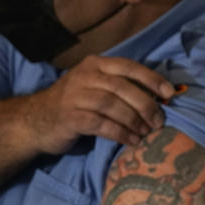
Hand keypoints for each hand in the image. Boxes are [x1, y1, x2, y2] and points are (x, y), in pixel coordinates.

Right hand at [26, 55, 174, 153]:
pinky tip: (131, 140)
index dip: (152, 80)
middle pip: (123, 88)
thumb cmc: (75, 104)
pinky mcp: (69, 117)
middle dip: (146, 105)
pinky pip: (101, 124)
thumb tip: (160, 98)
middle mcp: (85, 76)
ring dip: (134, 121)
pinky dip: (120, 133)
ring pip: (113, 106)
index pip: (130, 67)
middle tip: (159, 122)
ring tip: (147, 133)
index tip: (170, 94)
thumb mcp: (96, 86)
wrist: (34, 121)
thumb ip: (121, 87)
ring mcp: (75, 96)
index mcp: (96, 64)